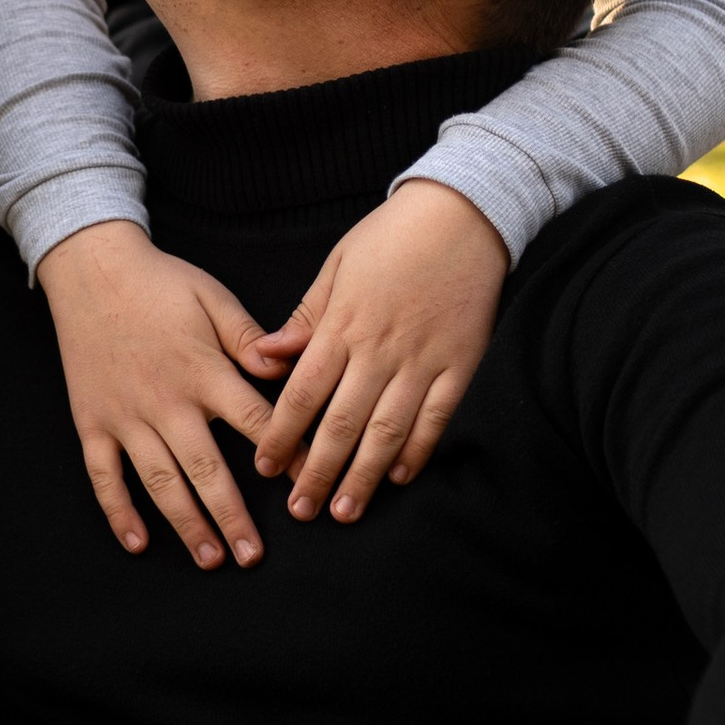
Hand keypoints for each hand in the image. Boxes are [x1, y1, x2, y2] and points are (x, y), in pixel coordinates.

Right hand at [36, 218, 275, 568]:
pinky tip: (138, 542)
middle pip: (206, 469)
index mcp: (203, 371)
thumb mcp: (214, 299)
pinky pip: (104, 475)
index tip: (304, 489)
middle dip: (232, 517)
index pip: (253, 422)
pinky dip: (118, 511)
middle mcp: (166, 401)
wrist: (91, 270)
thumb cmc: (160, 283)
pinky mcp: (93, 422)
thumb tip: (286, 369)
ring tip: (210, 559)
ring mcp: (126, 416)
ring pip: (159, 481)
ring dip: (186, 523)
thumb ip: (251, 339)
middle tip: (252, 556)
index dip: (283, 456)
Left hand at [244, 178, 506, 520]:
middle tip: (301, 510)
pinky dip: (417, 450)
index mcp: (341, 325)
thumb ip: (303, 320)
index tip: (267, 469)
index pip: (302, 394)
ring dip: (363, 476)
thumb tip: (264, 358)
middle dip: (317, 471)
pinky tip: (400, 476)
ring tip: (345, 510)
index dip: (282, 436)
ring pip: (387, 431)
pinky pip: (436, 418)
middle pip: (341, 424)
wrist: (461, 214)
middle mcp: (379, 350)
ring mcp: (422, 360)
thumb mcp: (335, 267)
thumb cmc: (390, 237)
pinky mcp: (460, 364)